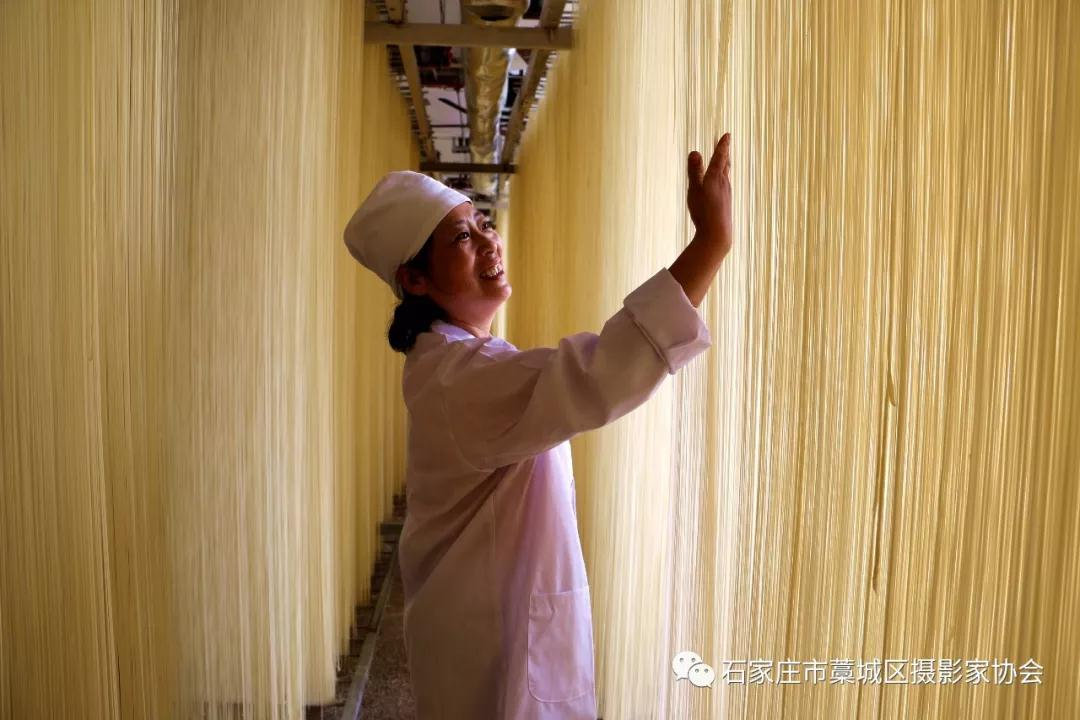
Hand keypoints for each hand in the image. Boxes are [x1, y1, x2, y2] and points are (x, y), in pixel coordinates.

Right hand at [686, 133, 731, 254]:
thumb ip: (694, 171)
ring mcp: (726, 194)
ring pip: (726, 176)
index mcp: (716, 178)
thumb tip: (695, 152)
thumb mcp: (695, 190)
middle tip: (726, 144)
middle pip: (726, 165)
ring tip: (724, 162)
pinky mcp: (725, 204)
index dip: (723, 146)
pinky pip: (725, 186)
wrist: (717, 234)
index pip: (720, 157)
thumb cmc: (704, 211)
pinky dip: (723, 180)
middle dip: (725, 154)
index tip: (727, 135)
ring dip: (725, 166)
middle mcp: (724, 184)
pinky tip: (721, 186)